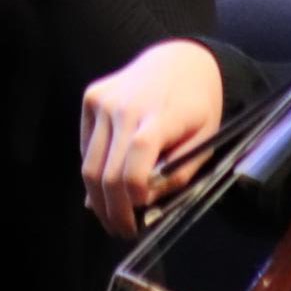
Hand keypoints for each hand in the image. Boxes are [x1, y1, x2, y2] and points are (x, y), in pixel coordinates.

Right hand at [80, 40, 223, 239]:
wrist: (179, 59)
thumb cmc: (197, 105)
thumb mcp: (204, 142)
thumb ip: (177, 174)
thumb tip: (143, 204)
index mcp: (160, 116)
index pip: (137, 161)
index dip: (133, 196)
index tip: (140, 217)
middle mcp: (124, 106)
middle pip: (107, 171)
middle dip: (112, 211)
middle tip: (122, 231)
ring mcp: (103, 100)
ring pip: (89, 163)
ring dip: (97, 198)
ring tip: (111, 216)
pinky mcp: (91, 97)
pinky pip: (86, 146)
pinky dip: (94, 170)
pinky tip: (109, 180)